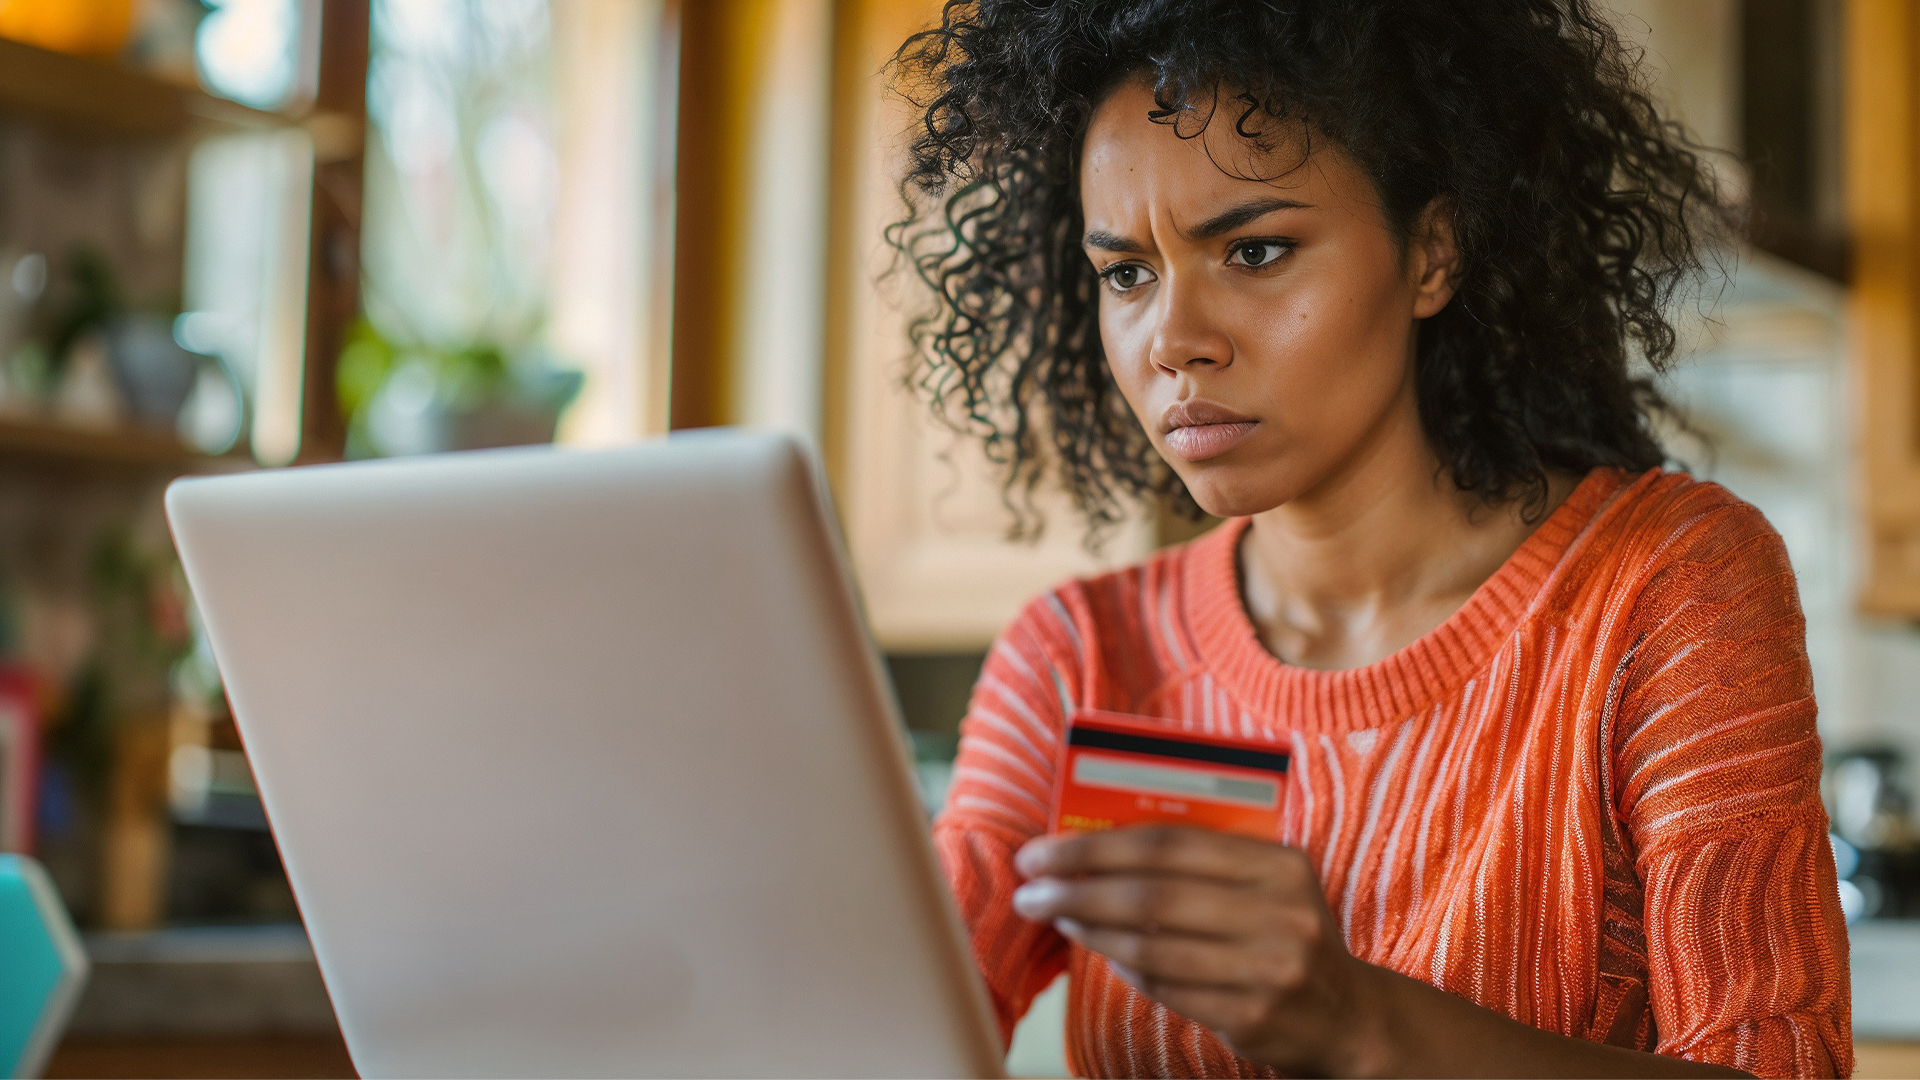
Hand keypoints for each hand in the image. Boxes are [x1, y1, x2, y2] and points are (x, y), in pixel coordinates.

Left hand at [1011, 826, 1392, 1076]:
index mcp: (1278, 864)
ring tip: (1053, 917)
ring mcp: (1269, 968)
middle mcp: (1279, 912)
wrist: (1348, 1016)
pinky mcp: (1254, 1015)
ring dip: (1090, 930)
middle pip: (1152, 893)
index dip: (1096, 847)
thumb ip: (1200, 862)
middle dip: (1077, 889)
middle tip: (1031, 889)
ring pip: (1152, 945)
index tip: (1043, 851)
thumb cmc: (1285, 935)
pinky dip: (1124, 966)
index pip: (1168, 844)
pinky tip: (1100, 950)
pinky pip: (1167, 987)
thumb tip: (1096, 846)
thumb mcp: (1264, 884)